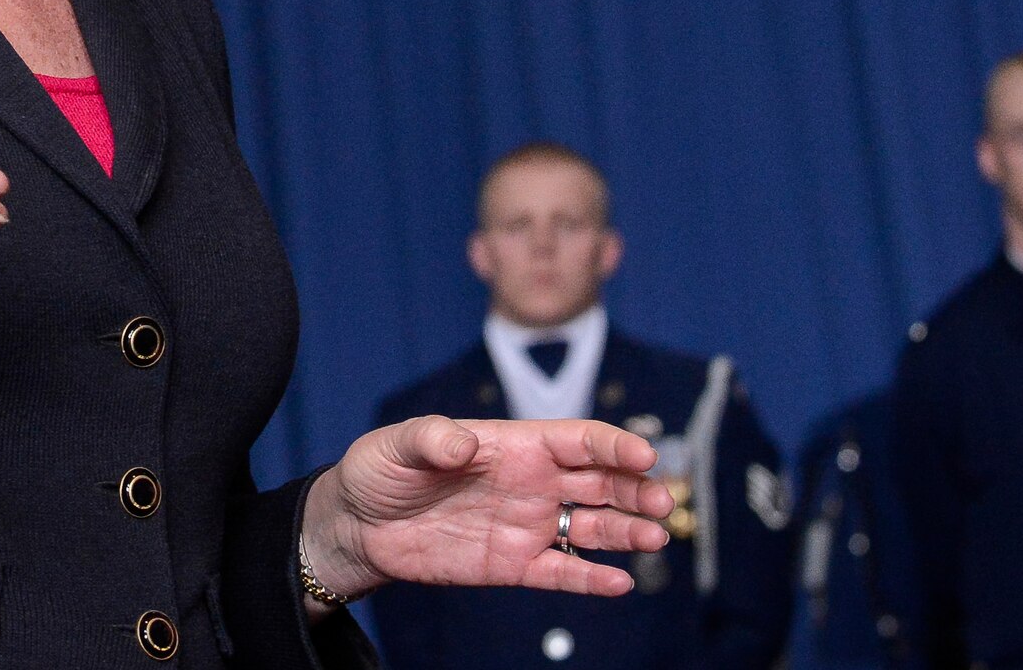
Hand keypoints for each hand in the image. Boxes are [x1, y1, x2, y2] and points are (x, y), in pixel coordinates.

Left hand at [300, 417, 672, 604]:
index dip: (613, 444)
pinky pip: (561, 572)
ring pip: (591, 526)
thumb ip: (431, 439)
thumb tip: (461, 443)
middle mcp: (531, 482)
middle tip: (663, 502)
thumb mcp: (397, 445)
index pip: (577, 439)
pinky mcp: (512, 564)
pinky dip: (590, 578)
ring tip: (655, 538)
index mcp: (514, 444)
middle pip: (599, 482)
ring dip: (626, 531)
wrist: (358, 525)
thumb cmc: (380, 470)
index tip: (644, 455)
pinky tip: (620, 583)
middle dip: (635, 489)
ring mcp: (525, 524)